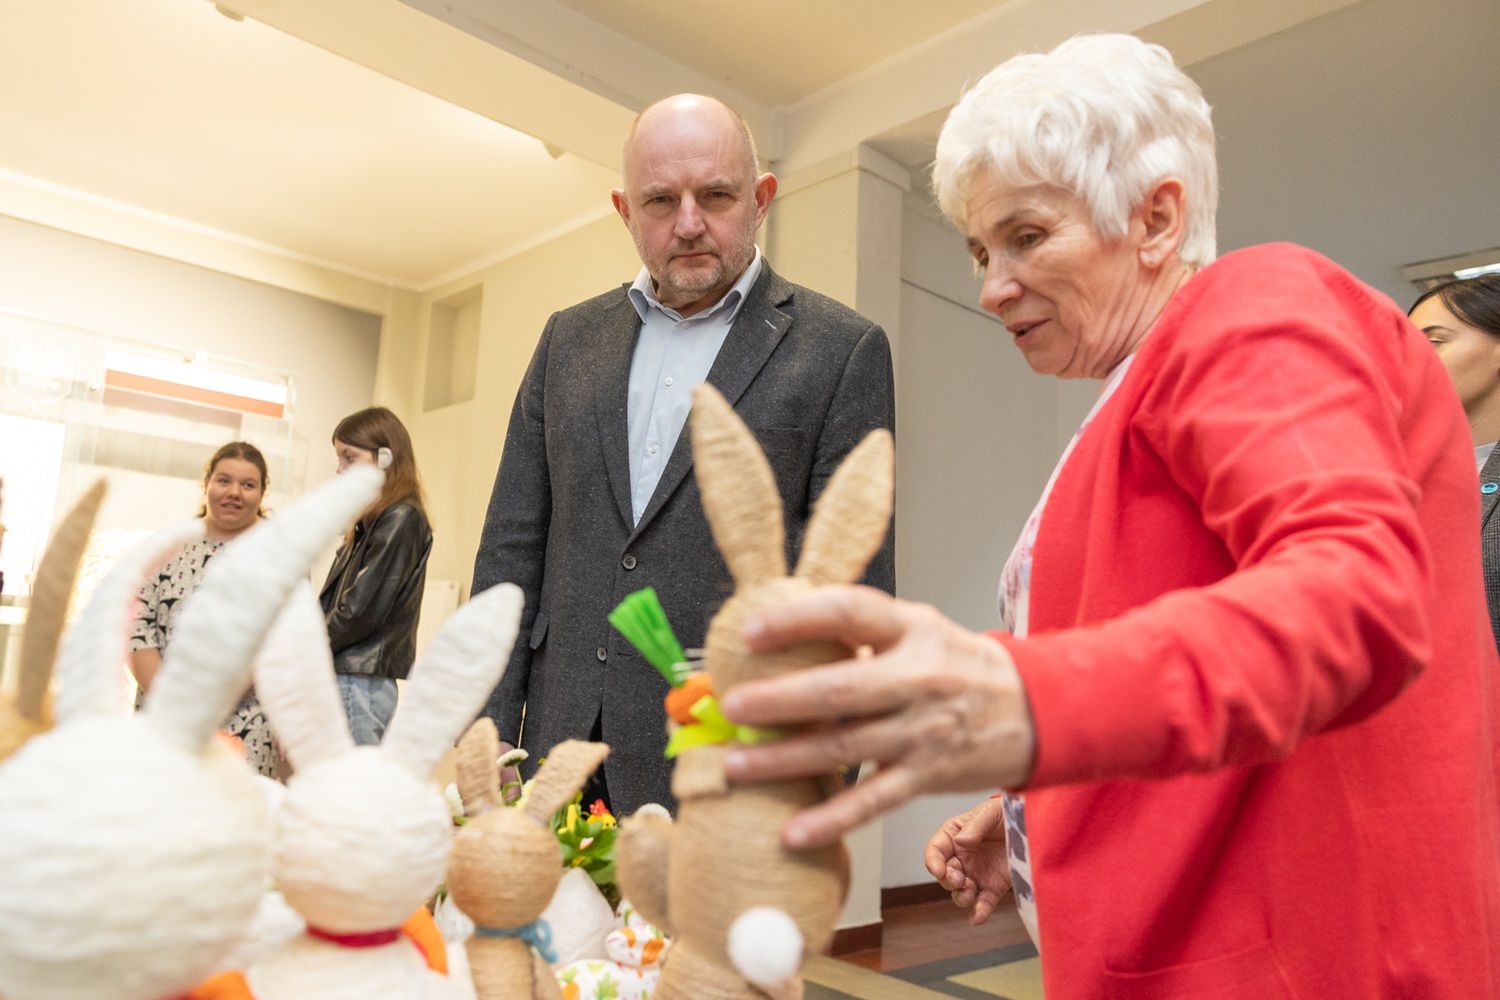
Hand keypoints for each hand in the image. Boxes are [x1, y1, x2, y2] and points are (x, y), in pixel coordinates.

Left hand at [720, 585, 1034, 848]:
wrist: (1039, 710)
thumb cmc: (963, 665)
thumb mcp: (920, 629)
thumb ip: (862, 631)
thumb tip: (786, 629)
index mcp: (912, 630)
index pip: (849, 612)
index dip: (797, 619)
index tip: (750, 633)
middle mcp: (917, 679)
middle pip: (840, 688)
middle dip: (780, 699)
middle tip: (733, 706)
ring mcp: (922, 732)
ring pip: (845, 747)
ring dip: (785, 760)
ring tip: (736, 764)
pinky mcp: (927, 777)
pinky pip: (872, 802)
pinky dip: (831, 820)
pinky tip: (792, 833)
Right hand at [924, 799, 1011, 925]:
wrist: (1033, 825)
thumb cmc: (1007, 813)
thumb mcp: (990, 813)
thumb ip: (975, 827)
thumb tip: (960, 841)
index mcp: (955, 836)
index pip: (935, 851)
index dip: (933, 862)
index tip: (938, 870)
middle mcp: (962, 858)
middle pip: (945, 875)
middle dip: (949, 881)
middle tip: (960, 880)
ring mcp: (977, 874)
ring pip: (960, 893)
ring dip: (961, 897)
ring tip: (970, 894)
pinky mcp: (994, 887)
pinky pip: (983, 904)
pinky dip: (979, 913)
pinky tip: (977, 918)